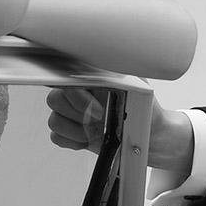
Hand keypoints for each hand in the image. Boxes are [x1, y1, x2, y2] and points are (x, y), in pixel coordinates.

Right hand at [46, 88, 194, 178]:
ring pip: (54, 121)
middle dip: (78, 115)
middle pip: (55, 100)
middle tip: (100, 122)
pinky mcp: (72, 134)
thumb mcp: (137, 86)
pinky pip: (57, 137)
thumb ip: (116, 74)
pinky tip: (89, 140)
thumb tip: (104, 63)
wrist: (150, 137)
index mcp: (90, 78)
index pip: (66, 79)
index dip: (77, 97)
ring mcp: (73, 115)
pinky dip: (72, 142)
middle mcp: (78, 94)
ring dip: (76, 130)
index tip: (99, 111)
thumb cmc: (145, 110)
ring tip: (97, 132)